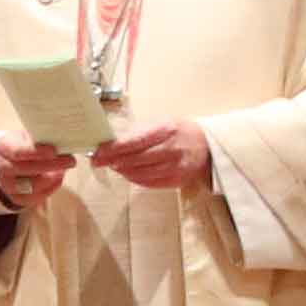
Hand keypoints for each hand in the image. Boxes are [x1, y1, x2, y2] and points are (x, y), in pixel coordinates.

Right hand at [0, 136, 80, 215]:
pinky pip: (34, 198)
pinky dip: (49, 189)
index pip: (18, 152)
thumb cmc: (24, 145)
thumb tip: (60, 139)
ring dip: (51, 179)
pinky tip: (58, 179)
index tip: (54, 151)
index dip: (36, 152)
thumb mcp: (29, 135)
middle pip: (25, 169)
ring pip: (30, 186)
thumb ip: (40, 137)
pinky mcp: (15, 198)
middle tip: (69, 161)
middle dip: (50, 166)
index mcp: (2, 146)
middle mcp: (1, 166)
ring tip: (63, 170)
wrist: (12, 160)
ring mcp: (7, 184)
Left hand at [95, 119, 213, 191]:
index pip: (134, 142)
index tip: (98, 152)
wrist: (207, 146)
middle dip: (112, 161)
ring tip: (112, 165)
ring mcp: (175, 167)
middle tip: (98, 161)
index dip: (113, 149)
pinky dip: (134, 178)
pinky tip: (127, 173)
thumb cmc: (180, 132)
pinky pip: (149, 183)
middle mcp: (171, 150)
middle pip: (135, 160)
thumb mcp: (161, 123)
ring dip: (122, 170)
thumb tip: (112, 142)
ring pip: (140, 173)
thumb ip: (139, 132)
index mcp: (166, 130)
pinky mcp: (176, 180)